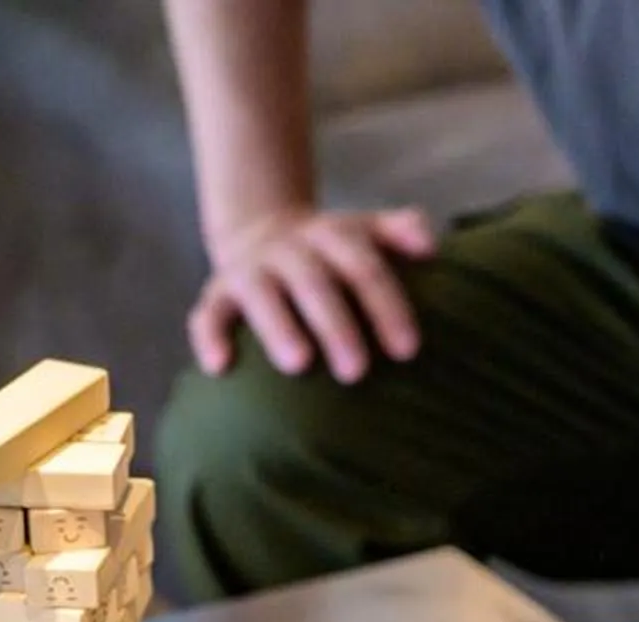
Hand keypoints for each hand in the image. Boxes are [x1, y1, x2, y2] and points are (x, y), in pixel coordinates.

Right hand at [188, 205, 438, 385]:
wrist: (263, 231)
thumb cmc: (331, 252)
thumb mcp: (364, 231)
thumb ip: (399, 232)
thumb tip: (430, 246)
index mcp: (331, 237)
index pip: (363, 266)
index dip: (385, 305)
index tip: (407, 350)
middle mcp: (288, 250)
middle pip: (314, 284)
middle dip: (336, 326)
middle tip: (357, 372)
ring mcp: (250, 271)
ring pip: (261, 296)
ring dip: (279, 328)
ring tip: (299, 365)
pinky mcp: (218, 293)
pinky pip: (207, 314)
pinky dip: (209, 337)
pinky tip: (219, 367)